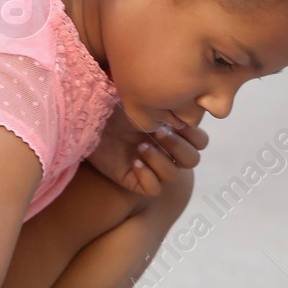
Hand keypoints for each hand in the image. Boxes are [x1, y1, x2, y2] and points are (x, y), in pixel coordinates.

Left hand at [86, 106, 208, 197]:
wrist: (87, 118)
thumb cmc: (113, 105)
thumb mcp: (143, 99)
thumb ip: (167, 103)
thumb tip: (185, 103)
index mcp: (173, 132)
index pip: (200, 142)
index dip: (193, 135)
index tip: (176, 121)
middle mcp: (165, 151)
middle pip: (192, 160)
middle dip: (178, 146)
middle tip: (158, 133)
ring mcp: (151, 167)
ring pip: (174, 176)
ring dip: (160, 160)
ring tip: (141, 146)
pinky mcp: (134, 181)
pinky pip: (153, 189)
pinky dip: (147, 176)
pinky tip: (134, 162)